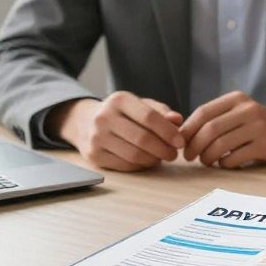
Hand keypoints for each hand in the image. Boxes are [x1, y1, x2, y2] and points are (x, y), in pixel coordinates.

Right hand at [49, 92, 183, 171]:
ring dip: (154, 159)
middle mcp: (104, 117)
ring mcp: (96, 138)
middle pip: (142, 138)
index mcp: (119, 100)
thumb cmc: (121, 113)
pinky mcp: (93, 155)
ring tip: (162, 157)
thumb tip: (177, 120)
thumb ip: (160, 111)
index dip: (168, 131)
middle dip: (163, 149)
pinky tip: (147, 161)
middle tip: (174, 154)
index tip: (180, 141)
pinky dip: (140, 165)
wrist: (84, 121)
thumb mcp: (140, 105)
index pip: (149, 117)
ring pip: (134, 154)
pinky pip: (124, 165)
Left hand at [180, 92, 265, 167]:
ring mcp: (259, 127)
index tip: (180, 143)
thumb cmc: (255, 124)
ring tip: (206, 161)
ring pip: (220, 145)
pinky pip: (234, 158)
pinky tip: (225, 164)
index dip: (188, 130)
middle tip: (189, 156)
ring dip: (207, 157)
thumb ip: (215, 118)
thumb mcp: (238, 112)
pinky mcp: (265, 145)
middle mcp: (248, 110)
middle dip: (194, 146)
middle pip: (210, 129)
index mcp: (237, 99)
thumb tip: (181, 135)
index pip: (204, 112)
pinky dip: (224, 164)